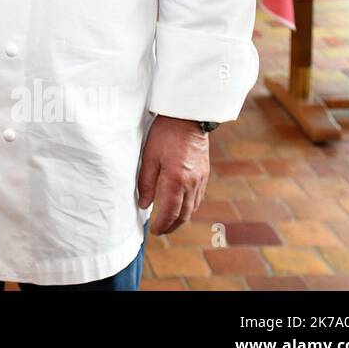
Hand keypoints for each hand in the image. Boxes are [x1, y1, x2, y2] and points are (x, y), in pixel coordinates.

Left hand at [136, 115, 210, 234]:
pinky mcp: (205, 173)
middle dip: (172, 226)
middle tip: (161, 231)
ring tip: (169, 222)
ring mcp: (201, 179)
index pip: (170, 211)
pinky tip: (181, 205)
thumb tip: (143, 204)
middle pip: (184, 214)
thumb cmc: (164, 134)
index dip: (162, 224)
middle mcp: (192, 183)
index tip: (154, 231)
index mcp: (176, 179)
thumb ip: (145, 182)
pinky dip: (189, 206)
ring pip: (193, 207)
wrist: (188, 117)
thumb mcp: (148, 157)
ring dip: (182, 218)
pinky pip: (198, 197)